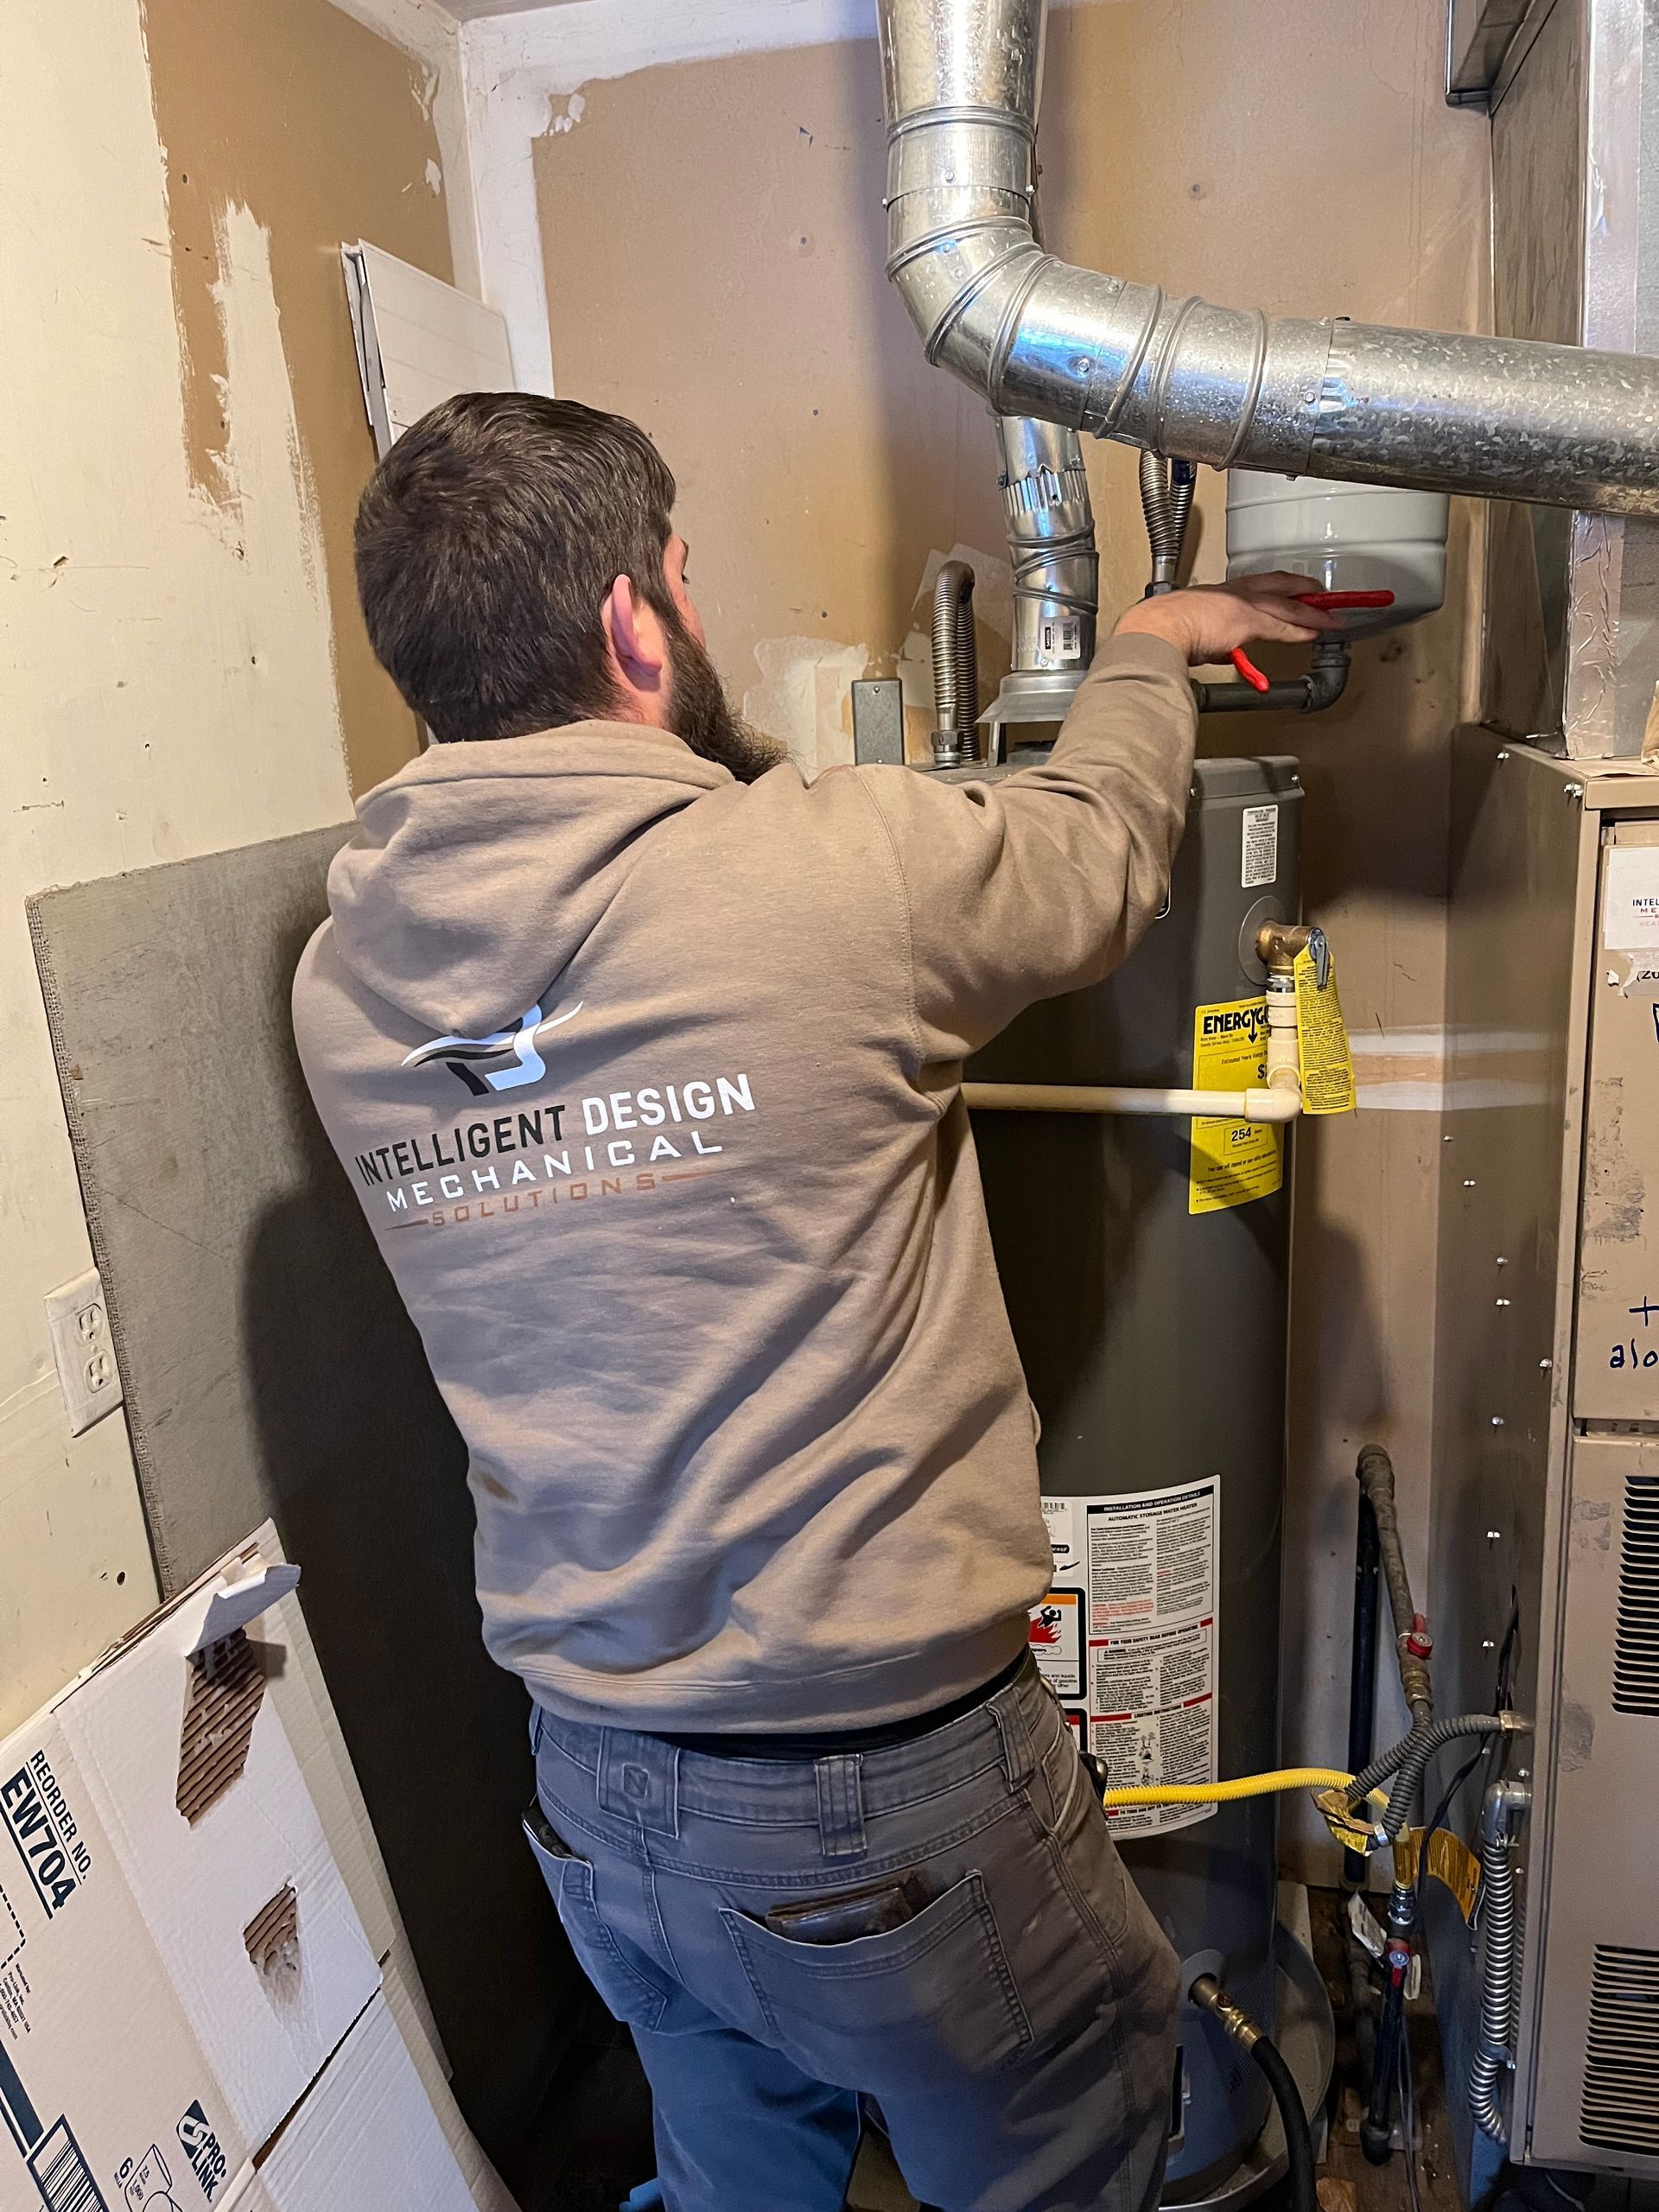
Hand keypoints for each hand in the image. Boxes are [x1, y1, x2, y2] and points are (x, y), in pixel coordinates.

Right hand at [1113, 572, 1344, 665]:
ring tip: (1332, 617)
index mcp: (1217, 591)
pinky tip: (1315, 632)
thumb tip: (1222, 652)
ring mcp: (1242, 604)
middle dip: (1305, 589)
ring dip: (1313, 612)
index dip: (1278, 586)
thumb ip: (1213, 640)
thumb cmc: (1161, 630)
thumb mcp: (1189, 628)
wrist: (1156, 630)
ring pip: (1288, 605)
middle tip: (1323, 593)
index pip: (1257, 584)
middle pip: (1280, 585)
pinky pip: (1282, 626)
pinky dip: (1302, 630)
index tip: (1291, 589)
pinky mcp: (1247, 621)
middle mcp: (1233, 591)